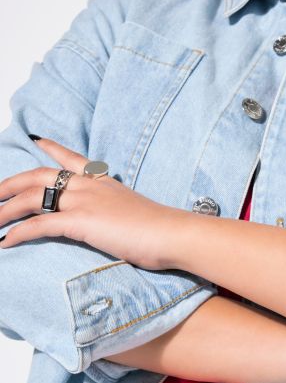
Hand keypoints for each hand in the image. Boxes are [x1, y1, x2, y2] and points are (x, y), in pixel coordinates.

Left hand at [0, 136, 179, 270]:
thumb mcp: (134, 211)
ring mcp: (83, 201)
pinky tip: (6, 242)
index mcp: (103, 181)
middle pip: (38, 176)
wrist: (172, 233)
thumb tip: (115, 221)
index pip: (72, 158)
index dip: (51, 148)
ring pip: (31, 199)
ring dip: (5, 211)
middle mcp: (88, 186)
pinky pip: (39, 225)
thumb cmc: (160, 229)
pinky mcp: (81, 221)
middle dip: (11, 184)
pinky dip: (19, 233)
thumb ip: (118, 210)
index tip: (36, 140)